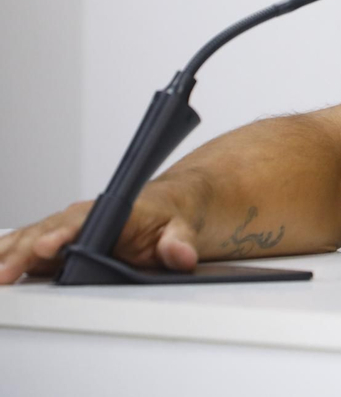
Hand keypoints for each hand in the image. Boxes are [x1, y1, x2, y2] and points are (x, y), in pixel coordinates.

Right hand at [0, 177, 205, 283]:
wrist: (168, 208)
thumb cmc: (170, 216)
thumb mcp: (183, 228)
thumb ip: (180, 242)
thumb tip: (181, 255)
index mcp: (113, 211)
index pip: (84, 221)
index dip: (65, 234)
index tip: (49, 247)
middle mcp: (84, 217)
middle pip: (50, 231)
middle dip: (26, 250)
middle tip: (7, 272)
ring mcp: (68, 229)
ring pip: (33, 237)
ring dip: (11, 253)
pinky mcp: (59, 243)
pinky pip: (28, 246)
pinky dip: (9, 253)